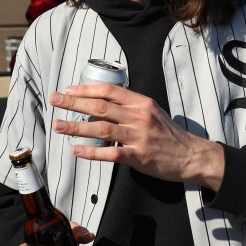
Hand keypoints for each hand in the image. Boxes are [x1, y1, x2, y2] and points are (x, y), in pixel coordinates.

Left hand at [49, 83, 224, 190]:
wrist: (190, 155)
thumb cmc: (168, 134)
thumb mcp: (152, 112)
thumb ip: (130, 106)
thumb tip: (102, 102)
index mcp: (141, 102)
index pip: (109, 90)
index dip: (86, 89)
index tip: (69, 89)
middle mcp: (139, 116)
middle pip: (100, 106)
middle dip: (74, 102)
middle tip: (55, 100)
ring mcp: (138, 136)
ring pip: (101, 128)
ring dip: (77, 126)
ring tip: (58, 126)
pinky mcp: (138, 156)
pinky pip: (111, 153)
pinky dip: (91, 152)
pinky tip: (76, 150)